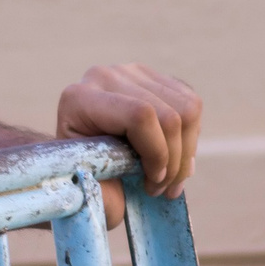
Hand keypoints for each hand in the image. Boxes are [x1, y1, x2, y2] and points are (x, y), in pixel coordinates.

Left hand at [57, 65, 201, 225]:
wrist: (73, 157)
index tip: (154, 183)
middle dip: (174, 160)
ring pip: (188, 108)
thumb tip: (150, 183)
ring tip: (171, 178)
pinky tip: (173, 158)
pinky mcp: (152, 77)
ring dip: (187, 151)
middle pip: (170, 114)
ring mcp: (131, 72)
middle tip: (163, 189)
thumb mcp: (86, 191)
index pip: (140, 115)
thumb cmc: (80, 179)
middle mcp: (105, 76)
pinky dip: (189, 138)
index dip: (157, 153)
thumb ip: (109, 194)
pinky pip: (191, 104)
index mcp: (79, 99)